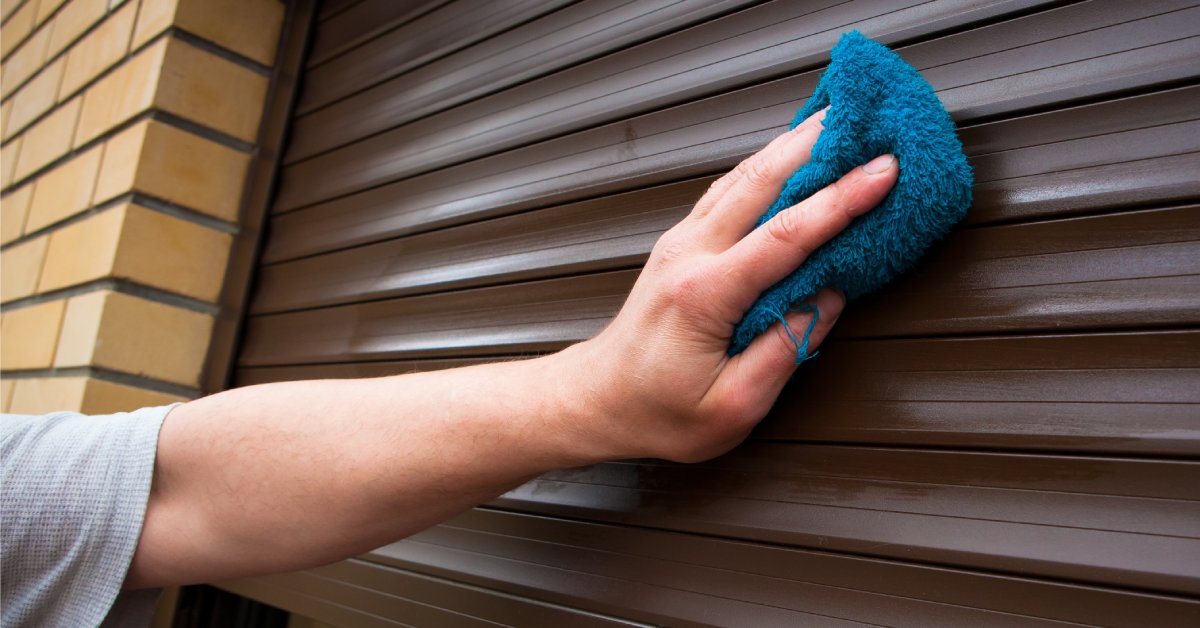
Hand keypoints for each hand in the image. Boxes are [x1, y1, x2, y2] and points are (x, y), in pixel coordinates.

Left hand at [561, 109, 897, 462]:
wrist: (598, 400)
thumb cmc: (658, 412)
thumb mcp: (731, 407)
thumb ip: (784, 350)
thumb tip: (830, 299)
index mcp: (705, 294)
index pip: (786, 234)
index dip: (840, 199)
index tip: (885, 170)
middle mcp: (689, 254)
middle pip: (761, 180)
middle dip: (818, 143)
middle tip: (868, 115)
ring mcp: (681, 242)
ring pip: (743, 176)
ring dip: (791, 144)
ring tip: (838, 118)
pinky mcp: (681, 243)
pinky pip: (730, 189)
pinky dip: (767, 164)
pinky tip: (791, 151)